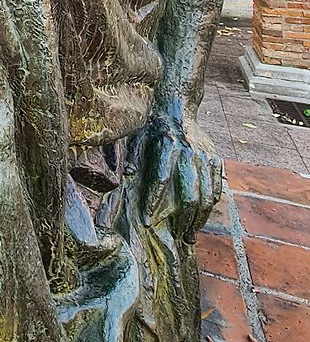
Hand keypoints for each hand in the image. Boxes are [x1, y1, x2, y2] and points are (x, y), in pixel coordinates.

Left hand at [129, 112, 221, 242]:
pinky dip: (210, 205)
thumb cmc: (151, 125)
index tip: (148, 223)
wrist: (176, 104)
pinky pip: (216, 187)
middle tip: (177, 238)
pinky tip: (201, 218)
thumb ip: (131, 157)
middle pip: (190, 194)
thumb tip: (125, 178)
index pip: (160, 179)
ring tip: (189, 234)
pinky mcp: (215, 158)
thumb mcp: (136, 137)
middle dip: (184, 220)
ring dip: (199, 218)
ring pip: (207, 194)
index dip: (154, 202)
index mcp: (166, 144)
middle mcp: (189, 151)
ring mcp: (205, 155)